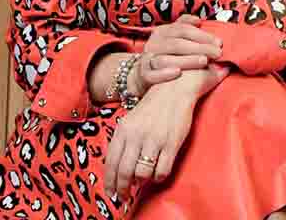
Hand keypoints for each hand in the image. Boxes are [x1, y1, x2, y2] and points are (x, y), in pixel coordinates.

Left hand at [104, 63, 229, 200]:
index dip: (110, 181)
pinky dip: (158, 177)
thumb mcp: (132, 120)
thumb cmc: (152, 106)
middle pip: (125, 173)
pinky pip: (161, 171)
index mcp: (124, 128)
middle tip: (124, 197)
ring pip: (142, 174)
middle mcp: (136, 135)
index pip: (111, 162)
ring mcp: (154, 140)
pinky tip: (158, 172)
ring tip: (144, 179)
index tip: (111, 193)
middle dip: (123, 189)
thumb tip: (119, 168)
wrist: (174, 88)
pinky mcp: (171, 143)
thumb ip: (124, 141)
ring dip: (142, 181)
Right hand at [131, 14, 222, 95]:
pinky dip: (165, 73)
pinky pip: (153, 73)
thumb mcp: (171, 37)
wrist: (142, 72)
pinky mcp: (144, 74)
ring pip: (167, 58)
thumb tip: (199, 20)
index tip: (218, 42)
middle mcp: (154, 43)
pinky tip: (178, 73)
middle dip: (200, 48)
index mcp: (162, 31)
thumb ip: (184, 27)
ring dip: (187, 60)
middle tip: (218, 53)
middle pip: (178, 43)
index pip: (184, 30)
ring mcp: (148, 58)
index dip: (202, 35)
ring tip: (204, 61)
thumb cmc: (164, 54)